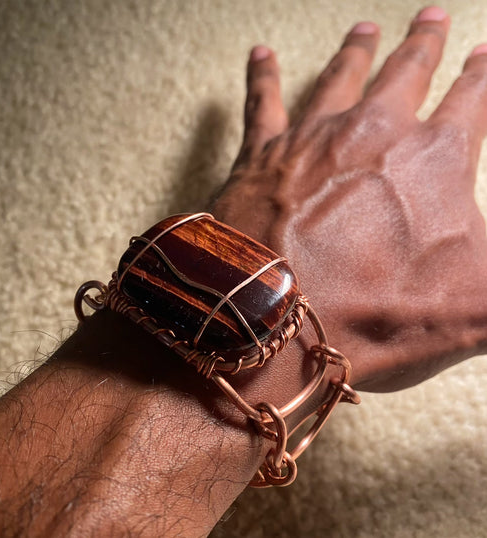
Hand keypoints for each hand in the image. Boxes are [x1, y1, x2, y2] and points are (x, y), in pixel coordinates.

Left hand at [212, 6, 486, 391]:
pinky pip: (261, 103)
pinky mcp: (260, 155)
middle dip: (423, 45)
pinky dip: (262, 76)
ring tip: (364, 29)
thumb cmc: (379, 313)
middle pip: (406, 73)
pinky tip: (260, 55)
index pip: (471, 101)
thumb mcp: (479, 302)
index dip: (481, 76)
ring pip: (340, 77)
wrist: (284, 320)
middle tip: (431, 17)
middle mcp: (374, 131)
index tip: (483, 54)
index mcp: (434, 158)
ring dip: (356, 51)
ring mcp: (313, 138)